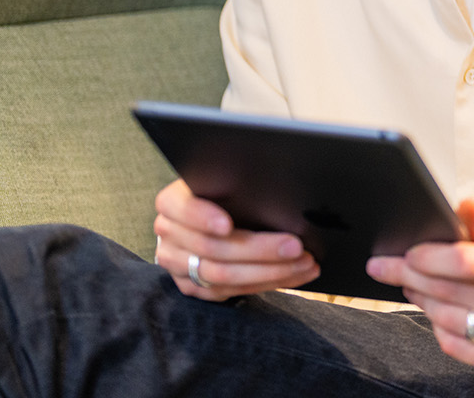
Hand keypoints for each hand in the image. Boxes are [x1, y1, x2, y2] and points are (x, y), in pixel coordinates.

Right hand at [153, 178, 317, 300]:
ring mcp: (177, 265)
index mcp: (172, 203)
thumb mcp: (225, 181)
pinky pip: (229, 292)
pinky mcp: (192, 287)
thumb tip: (279, 192)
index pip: (183, 209)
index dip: (203, 217)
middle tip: (295, 246)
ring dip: (270, 271)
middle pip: (212, 248)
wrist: (204, 219)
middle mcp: (169, 235)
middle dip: (259, 249)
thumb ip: (238, 184)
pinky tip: (295, 275)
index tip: (227, 224)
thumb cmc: (223, 193)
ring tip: (304, 263)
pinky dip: (266, 283)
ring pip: (222, 276)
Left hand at [367, 199, 473, 376]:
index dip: (429, 257)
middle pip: (452, 292)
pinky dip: (441, 331)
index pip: (465, 261)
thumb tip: (464, 203)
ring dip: (424, 303)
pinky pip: (460, 348)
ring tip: (414, 287)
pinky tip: (437, 315)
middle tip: (390, 268)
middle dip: (412, 277)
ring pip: (451, 321)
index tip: (406, 253)